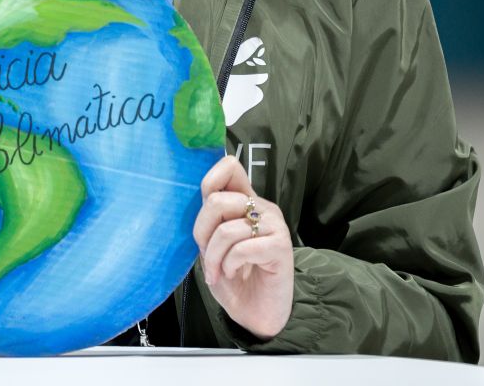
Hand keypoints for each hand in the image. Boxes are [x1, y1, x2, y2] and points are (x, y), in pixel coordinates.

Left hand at [193, 155, 292, 339]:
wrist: (259, 315)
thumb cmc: (236, 280)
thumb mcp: (215, 245)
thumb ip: (211, 220)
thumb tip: (203, 200)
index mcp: (246, 201)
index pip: (230, 167)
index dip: (210, 181)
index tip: (205, 214)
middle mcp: (262, 207)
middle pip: (217, 201)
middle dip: (202, 232)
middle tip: (207, 255)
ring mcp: (274, 224)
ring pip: (226, 229)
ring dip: (214, 257)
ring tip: (218, 271)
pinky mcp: (280, 246)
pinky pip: (242, 248)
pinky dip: (229, 265)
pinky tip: (233, 273)